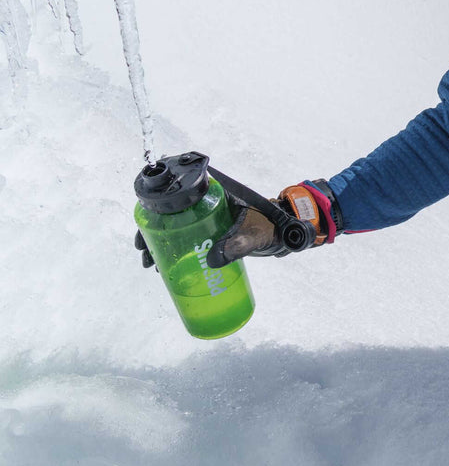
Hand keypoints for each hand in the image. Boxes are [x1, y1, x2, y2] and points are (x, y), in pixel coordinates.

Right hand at [134, 180, 340, 269]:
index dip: (155, 214)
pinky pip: (187, 240)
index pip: (175, 199)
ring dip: (161, 244)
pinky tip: (167, 268)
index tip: (144, 232)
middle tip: (145, 255)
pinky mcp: (211, 235)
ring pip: (176, 229)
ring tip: (153, 265)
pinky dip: (175, 251)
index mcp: (213, 197)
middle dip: (153, 233)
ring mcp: (208, 221)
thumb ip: (238, 246)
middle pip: (170, 216)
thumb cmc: (272, 227)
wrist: (286, 233)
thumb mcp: (254, 236)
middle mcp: (206, 206)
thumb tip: (212, 260)